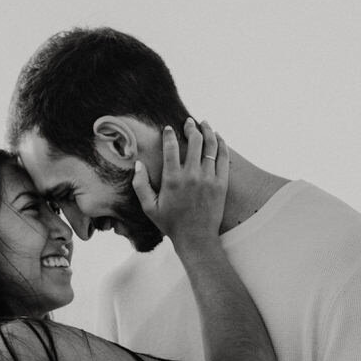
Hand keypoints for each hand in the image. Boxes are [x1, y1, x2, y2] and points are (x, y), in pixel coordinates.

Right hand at [133, 117, 227, 249]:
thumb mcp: (149, 207)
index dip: (169, 134)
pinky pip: (223, 157)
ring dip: (207, 131)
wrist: (196, 238)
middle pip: (194, 141)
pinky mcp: (221, 183)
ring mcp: (209, 178)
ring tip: (204, 124)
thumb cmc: (171, 223)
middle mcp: (192, 176)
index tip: (168, 128)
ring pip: (211, 146)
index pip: (171, 147)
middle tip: (188, 122)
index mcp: (172, 179)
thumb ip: (140, 185)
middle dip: (191, 127)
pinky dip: (221, 144)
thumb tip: (138, 164)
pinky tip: (217, 138)